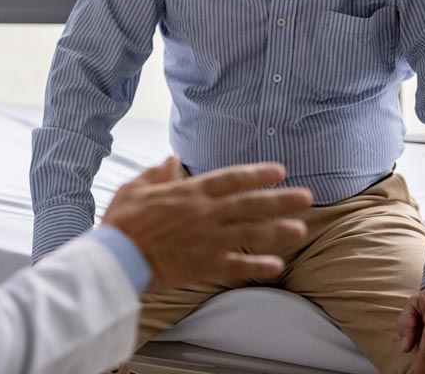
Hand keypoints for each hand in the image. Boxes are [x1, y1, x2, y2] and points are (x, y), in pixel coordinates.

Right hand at [102, 155, 311, 290]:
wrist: (117, 258)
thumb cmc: (123, 221)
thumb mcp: (136, 187)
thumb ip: (158, 173)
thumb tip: (173, 158)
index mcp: (190, 191)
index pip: (232, 178)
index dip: (257, 173)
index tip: (279, 171)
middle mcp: (205, 213)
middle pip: (251, 204)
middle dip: (281, 200)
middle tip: (307, 198)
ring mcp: (208, 240)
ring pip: (251, 233)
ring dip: (278, 231)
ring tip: (301, 229)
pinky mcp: (204, 265)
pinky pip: (237, 265)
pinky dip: (257, 265)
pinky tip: (277, 265)